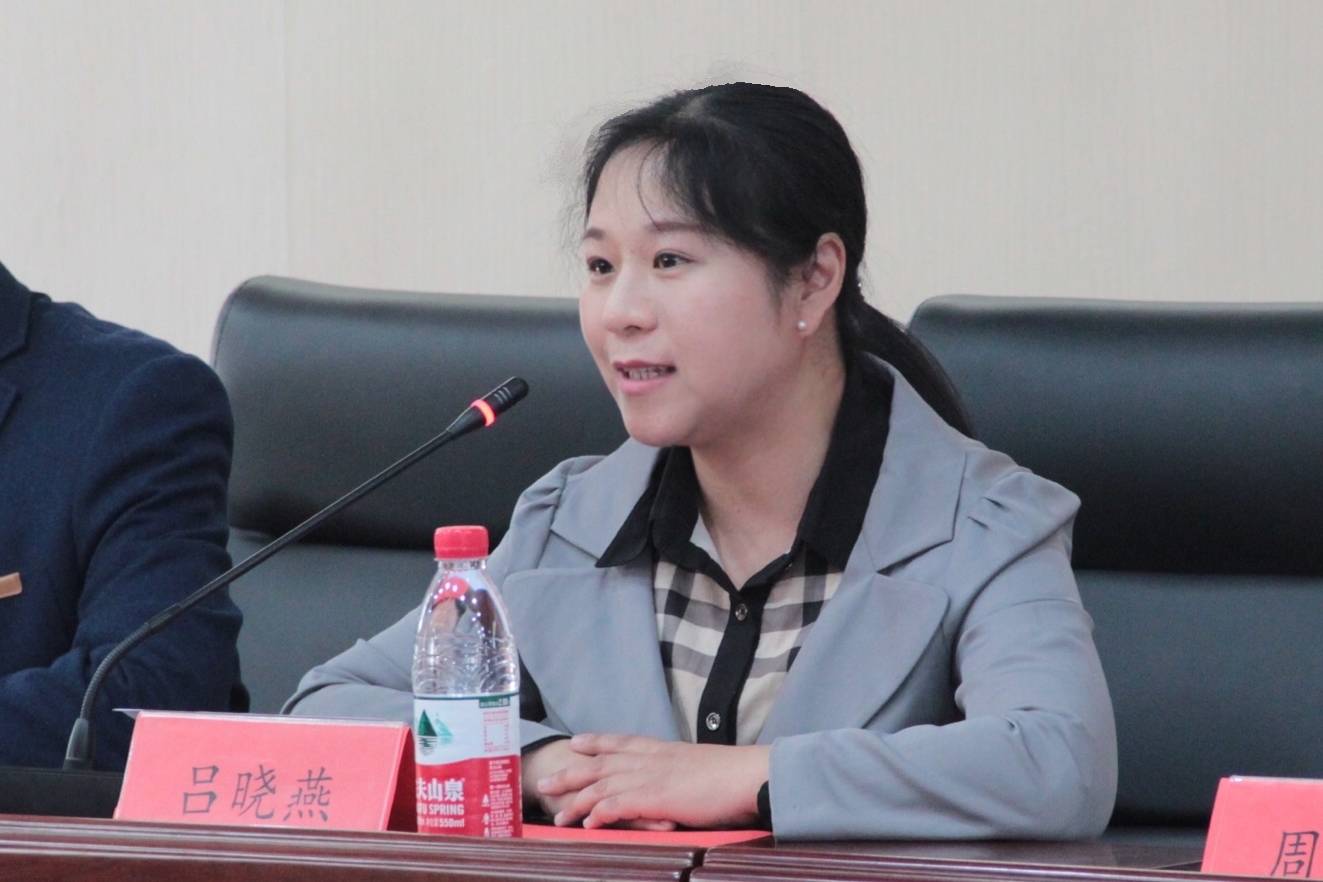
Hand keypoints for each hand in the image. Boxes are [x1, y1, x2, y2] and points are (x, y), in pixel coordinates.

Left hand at [536, 733, 770, 829]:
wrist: (749, 774)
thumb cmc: (733, 775)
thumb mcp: (700, 767)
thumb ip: (682, 772)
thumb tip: (679, 782)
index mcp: (663, 749)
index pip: (621, 741)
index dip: (597, 742)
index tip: (576, 742)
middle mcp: (651, 759)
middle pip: (600, 764)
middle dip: (570, 773)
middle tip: (545, 783)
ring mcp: (652, 777)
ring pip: (602, 787)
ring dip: (577, 802)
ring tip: (558, 816)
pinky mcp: (656, 797)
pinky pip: (618, 805)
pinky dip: (599, 814)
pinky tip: (587, 824)